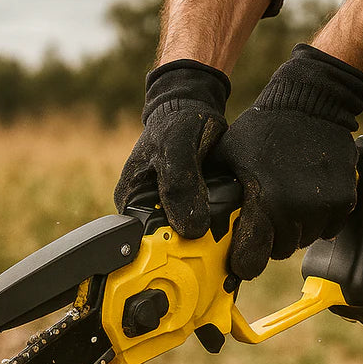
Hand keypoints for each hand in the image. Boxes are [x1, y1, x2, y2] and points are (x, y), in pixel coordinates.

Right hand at [114, 60, 229, 238]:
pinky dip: (216, 232)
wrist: (194, 105)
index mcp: (131, 201)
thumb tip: (191, 229)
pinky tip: (231, 232)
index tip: (194, 258)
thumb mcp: (176, 148)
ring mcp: (168, 210)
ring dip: (207, 244)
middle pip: (167, 246)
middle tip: (218, 253)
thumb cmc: (177, 121)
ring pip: (186, 240)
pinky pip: (201, 228)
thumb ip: (181, 184)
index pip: (144, 242)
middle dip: (191, 252)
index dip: (167, 254)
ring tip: (227, 244)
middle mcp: (147, 210)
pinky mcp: (188, 207)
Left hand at [211, 44, 362, 279]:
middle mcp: (296, 207)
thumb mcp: (226, 155)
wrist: (311, 105)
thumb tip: (190, 223)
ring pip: (304, 241)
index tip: (241, 262)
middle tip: (266, 215)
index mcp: (264, 199)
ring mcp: (324, 206)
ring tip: (287, 200)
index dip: (245, 263)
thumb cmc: (262, 131)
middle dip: (270, 239)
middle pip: (280, 251)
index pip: (253, 256)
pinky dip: (318, 220)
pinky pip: (328, 229)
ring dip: (295, 229)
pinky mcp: (345, 201)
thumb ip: (209, 190)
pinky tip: (308, 197)